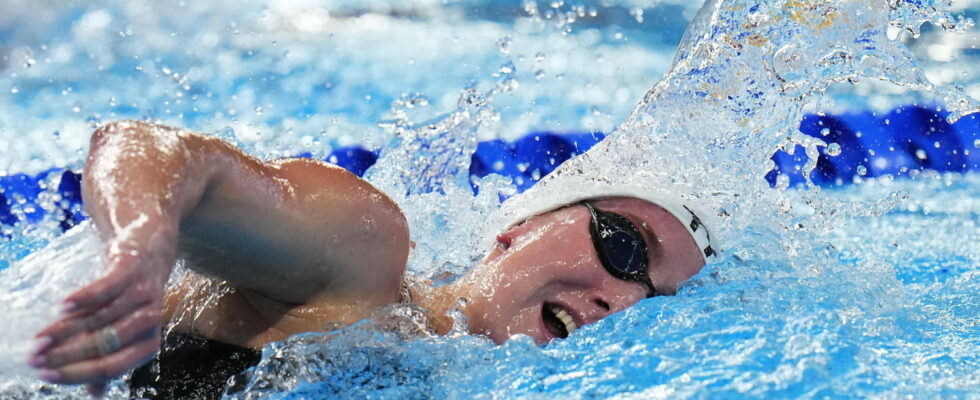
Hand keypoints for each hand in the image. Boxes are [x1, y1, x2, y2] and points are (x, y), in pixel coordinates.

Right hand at [29, 220, 176, 396]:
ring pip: (100, 317)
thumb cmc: (133, 296)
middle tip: (34, 359)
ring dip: (65, 329)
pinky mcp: (132, 268)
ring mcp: (143, 292)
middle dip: (65, 354)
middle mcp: (150, 320)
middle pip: (104, 344)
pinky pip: (109, 287)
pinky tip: (62, 305)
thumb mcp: (126, 329)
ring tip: (38, 338)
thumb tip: (95, 395)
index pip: (110, 365)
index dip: (76, 373)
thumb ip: (110, 358)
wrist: (151, 246)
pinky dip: (85, 297)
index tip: (45, 376)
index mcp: (148, 342)